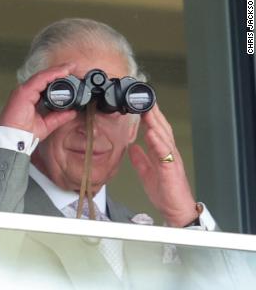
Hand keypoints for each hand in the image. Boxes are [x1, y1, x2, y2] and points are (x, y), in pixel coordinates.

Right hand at [0, 63, 77, 139]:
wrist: (14, 139)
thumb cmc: (24, 133)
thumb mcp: (47, 124)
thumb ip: (59, 117)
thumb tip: (72, 112)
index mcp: (29, 98)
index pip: (44, 84)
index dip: (57, 77)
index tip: (70, 74)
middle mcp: (26, 92)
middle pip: (44, 77)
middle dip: (58, 71)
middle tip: (72, 66)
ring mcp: (24, 90)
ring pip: (42, 76)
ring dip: (56, 70)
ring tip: (69, 67)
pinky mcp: (24, 92)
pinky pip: (40, 79)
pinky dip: (52, 74)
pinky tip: (62, 72)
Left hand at [128, 104, 197, 226]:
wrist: (176, 210)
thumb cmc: (166, 193)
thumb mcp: (147, 173)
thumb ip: (140, 159)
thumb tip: (132, 147)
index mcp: (163, 154)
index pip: (156, 131)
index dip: (150, 117)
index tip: (140, 105)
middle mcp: (169, 154)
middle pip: (162, 129)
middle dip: (153, 114)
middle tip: (144, 100)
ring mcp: (171, 160)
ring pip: (164, 138)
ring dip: (156, 123)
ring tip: (147, 111)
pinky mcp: (171, 170)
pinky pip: (165, 154)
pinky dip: (158, 143)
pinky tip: (151, 134)